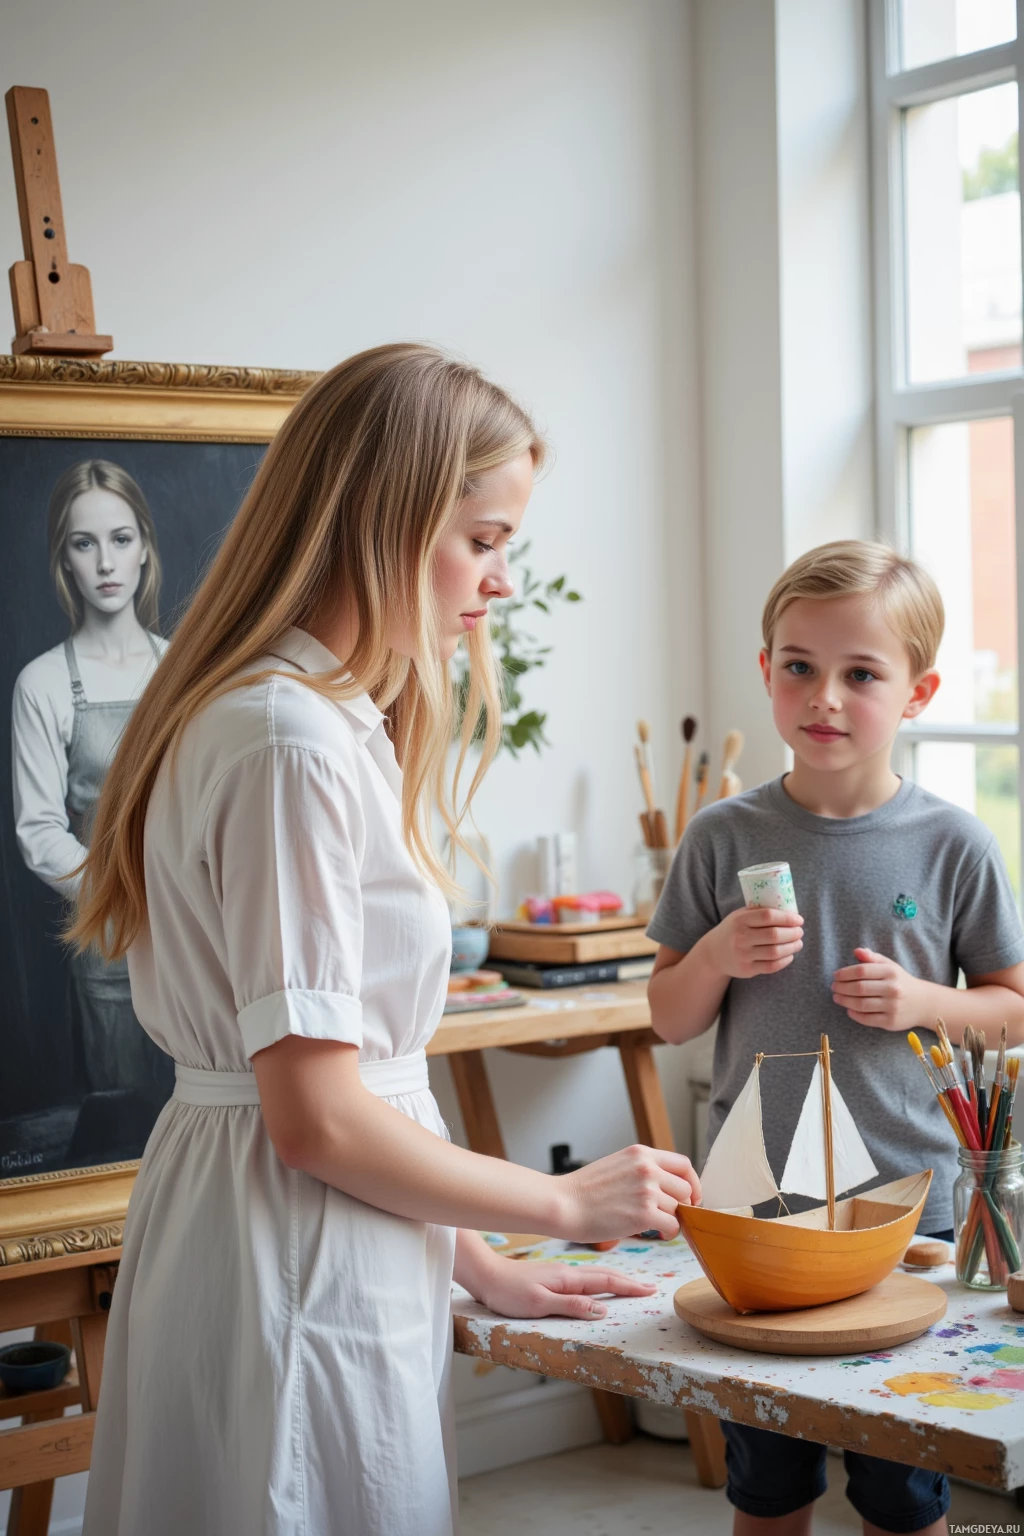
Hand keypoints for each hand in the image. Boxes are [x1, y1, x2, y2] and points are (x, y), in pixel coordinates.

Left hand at [476, 1255, 658, 1320]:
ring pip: (595, 1275)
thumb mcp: (539, 1303)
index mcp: (568, 1278)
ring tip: (631, 1286)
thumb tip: (602, 1310)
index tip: (650, 1290)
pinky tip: (597, 1285)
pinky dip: (599, 1280)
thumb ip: (571, 1305)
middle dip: (629, 1283)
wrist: (485, 1274)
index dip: (630, 1287)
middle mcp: (567, 1272)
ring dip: (616, 1281)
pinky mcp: (551, 1276)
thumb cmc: (508, 1292)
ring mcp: (559, 1273)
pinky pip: (584, 1277)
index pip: (606, 1282)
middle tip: (649, 1288)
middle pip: (605, 1276)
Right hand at [557, 1145, 699, 1242]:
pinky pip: (673, 1225)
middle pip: (685, 1188)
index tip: (689, 1196)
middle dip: (683, 1204)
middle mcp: (647, 1168)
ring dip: (672, 1219)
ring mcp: (646, 1190)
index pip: (683, 1164)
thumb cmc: (584, 1190)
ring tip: (657, 1225)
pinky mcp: (643, 1214)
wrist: (563, 1204)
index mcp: (640, 1153)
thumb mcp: (617, 1165)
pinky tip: (658, 1234)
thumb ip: (641, 1169)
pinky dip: (669, 1233)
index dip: (692, 1183)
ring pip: (679, 1208)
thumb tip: (666, 1184)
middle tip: (673, 1215)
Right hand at [703, 907, 803, 979]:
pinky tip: (789, 955)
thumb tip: (789, 911)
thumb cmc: (734, 930)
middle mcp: (740, 938)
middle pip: (774, 935)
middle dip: (793, 933)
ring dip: (792, 947)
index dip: (787, 918)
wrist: (714, 953)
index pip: (768, 916)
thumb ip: (759, 912)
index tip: (798, 920)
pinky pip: (772, 966)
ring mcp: (743, 955)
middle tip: (800, 932)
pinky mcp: (747, 970)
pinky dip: (785, 960)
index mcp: (740, 920)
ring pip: (775, 952)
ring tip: (798, 943)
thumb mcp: (740, 916)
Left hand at [831, 947, 926, 1030]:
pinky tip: (849, 1010)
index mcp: (891, 972)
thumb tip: (856, 951)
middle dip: (841, 988)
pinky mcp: (891, 1021)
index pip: (861, 971)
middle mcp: (893, 989)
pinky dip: (855, 1014)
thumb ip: (872, 958)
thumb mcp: (890, 966)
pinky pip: (867, 1019)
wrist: (924, 1003)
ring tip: (837, 998)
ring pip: (861, 1004)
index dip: (845, 973)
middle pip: (859, 988)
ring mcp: (892, 1006)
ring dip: (845, 1001)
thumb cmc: (900, 981)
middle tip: (833, 987)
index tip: (835, 976)